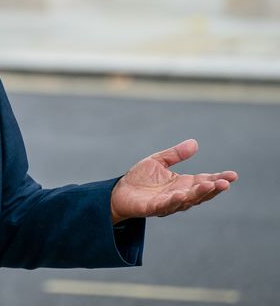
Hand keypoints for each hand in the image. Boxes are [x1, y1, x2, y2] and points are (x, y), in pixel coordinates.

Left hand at [110, 139, 237, 223]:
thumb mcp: (158, 161)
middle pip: (200, 193)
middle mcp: (179, 195)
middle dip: (213, 188)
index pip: (204, 181)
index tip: (233, 175)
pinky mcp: (152, 208)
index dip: (218, 179)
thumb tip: (194, 143)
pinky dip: (174, 201)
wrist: (119, 192)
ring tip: (209, 185)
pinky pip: (165, 206)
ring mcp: (167, 203)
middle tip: (226, 183)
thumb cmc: (140, 178)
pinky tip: (181, 195)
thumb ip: (175, 154)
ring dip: (198, 194)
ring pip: (186, 200)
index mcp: (182, 184)